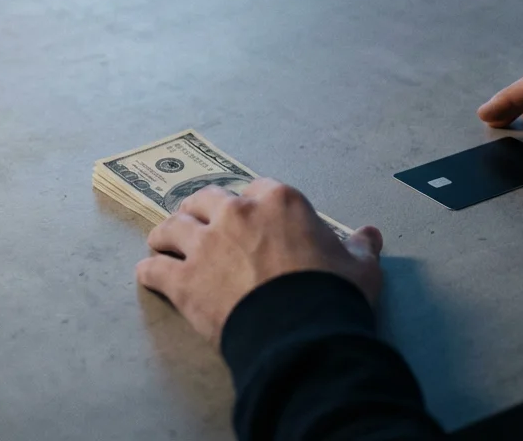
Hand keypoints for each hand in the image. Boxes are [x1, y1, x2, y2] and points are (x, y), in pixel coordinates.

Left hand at [136, 178, 383, 344]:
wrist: (300, 332)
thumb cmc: (333, 294)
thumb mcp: (359, 267)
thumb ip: (360, 247)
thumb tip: (371, 234)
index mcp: (278, 201)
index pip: (256, 190)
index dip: (252, 204)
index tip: (250, 218)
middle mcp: (237, 213)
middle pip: (205, 200)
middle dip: (201, 211)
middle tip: (200, 226)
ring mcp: (205, 245)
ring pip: (170, 228)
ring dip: (166, 235)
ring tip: (163, 244)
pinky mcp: (183, 280)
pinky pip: (154, 268)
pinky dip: (151, 272)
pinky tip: (150, 276)